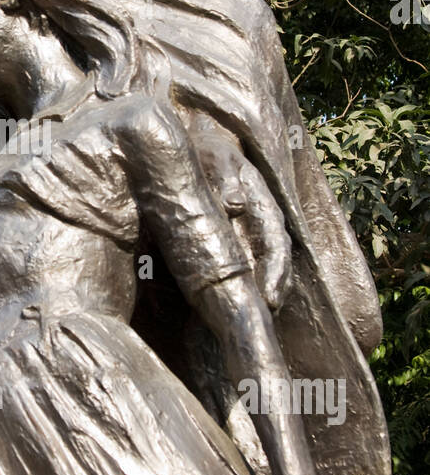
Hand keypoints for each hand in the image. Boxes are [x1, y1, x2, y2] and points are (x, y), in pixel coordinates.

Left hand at [194, 119, 292, 310]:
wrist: (198, 153)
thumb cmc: (207, 154)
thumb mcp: (215, 157)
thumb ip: (225, 175)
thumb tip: (235, 203)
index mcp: (263, 206)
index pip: (276, 244)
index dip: (276, 273)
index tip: (271, 298)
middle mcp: (262, 227)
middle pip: (274, 267)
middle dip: (271, 294)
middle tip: (263, 319)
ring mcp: (249, 238)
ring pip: (261, 273)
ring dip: (259, 297)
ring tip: (251, 322)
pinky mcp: (232, 247)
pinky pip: (239, 272)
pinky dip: (239, 291)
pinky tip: (223, 314)